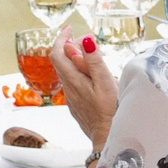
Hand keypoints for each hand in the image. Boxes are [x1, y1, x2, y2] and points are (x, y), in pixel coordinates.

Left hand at [50, 32, 120, 153]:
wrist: (107, 139)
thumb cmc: (110, 112)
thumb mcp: (105, 83)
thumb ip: (93, 61)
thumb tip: (84, 41)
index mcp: (74, 80)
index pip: (58, 53)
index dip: (61, 38)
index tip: (69, 28)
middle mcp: (68, 88)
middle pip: (61, 61)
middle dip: (70, 45)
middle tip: (86, 39)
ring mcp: (71, 98)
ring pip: (67, 72)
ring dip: (75, 59)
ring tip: (91, 54)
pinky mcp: (76, 105)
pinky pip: (73, 83)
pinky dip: (79, 72)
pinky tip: (92, 75)